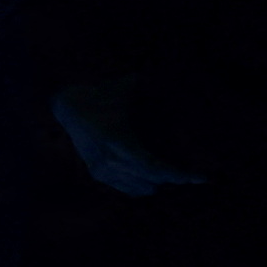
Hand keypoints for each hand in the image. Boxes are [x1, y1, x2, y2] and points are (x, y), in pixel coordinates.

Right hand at [52, 81, 203, 196]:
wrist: (69, 107)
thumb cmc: (100, 95)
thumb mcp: (124, 89)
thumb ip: (144, 85)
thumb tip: (164, 79)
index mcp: (118, 141)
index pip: (153, 166)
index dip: (177, 174)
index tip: (198, 177)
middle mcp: (110, 160)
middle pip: (151, 179)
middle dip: (175, 178)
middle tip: (194, 176)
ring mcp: (102, 169)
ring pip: (140, 187)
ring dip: (159, 181)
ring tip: (177, 176)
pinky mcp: (97, 173)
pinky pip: (126, 188)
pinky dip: (142, 186)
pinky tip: (153, 183)